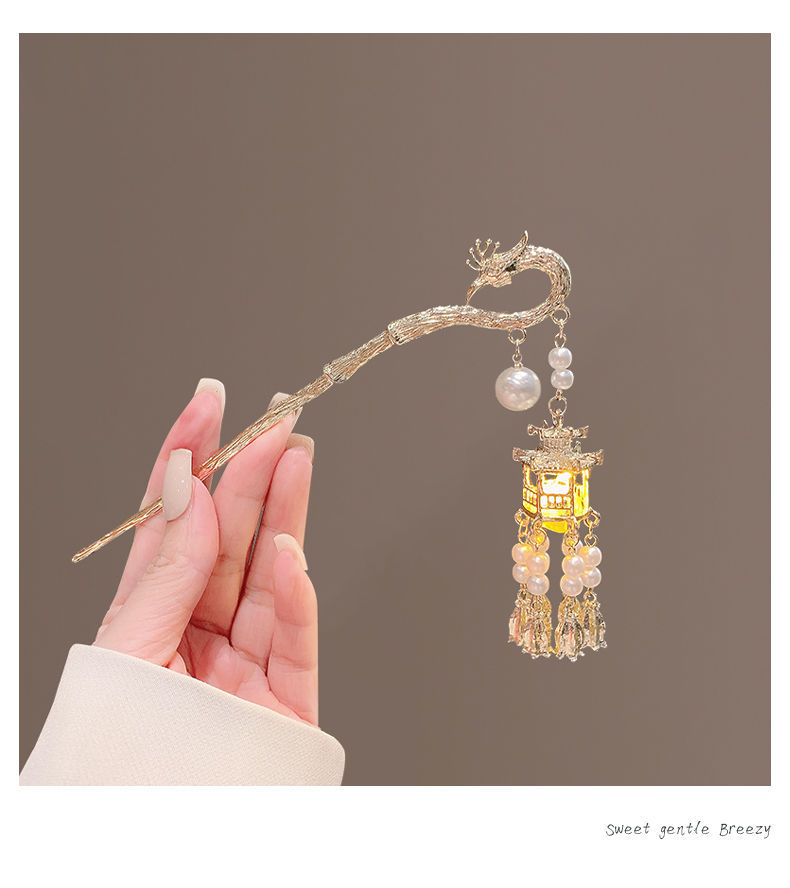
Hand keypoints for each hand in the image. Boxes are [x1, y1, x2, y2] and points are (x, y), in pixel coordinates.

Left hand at [94, 380, 318, 725]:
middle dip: (249, 474)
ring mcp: (245, 661)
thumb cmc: (118, 758)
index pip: (173, 522)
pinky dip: (295, 591)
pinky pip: (295, 636)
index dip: (189, 458)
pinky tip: (289, 548)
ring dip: (282, 513)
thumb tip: (185, 489)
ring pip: (268, 573)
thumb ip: (164, 571)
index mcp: (152, 616)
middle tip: (274, 421)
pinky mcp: (286, 698)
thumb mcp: (127, 651)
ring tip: (296, 457)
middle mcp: (200, 630)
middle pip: (228, 538)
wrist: (151, 833)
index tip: (208, 404)